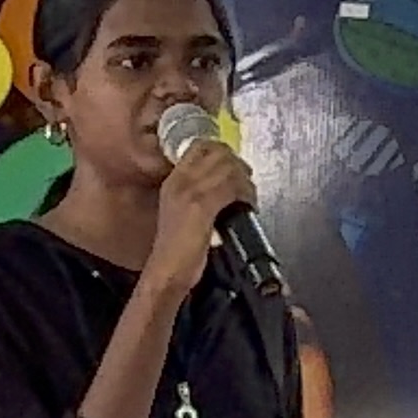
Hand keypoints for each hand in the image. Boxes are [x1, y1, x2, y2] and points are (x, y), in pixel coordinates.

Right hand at [145, 139, 256, 299]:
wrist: (168, 271)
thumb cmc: (177, 250)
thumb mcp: (181, 213)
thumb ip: (196, 194)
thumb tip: (223, 185)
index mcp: (173, 182)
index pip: (200, 146)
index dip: (224, 152)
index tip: (236, 165)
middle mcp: (180, 182)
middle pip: (217, 153)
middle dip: (238, 164)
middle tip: (247, 179)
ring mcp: (190, 192)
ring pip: (228, 168)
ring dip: (245, 180)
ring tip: (249, 194)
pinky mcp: (202, 206)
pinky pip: (231, 188)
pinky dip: (245, 193)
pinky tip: (249, 204)